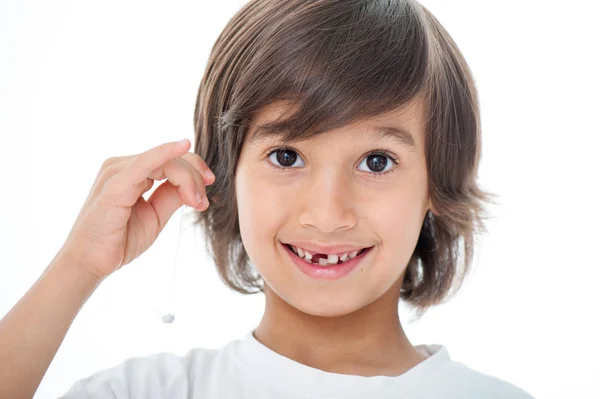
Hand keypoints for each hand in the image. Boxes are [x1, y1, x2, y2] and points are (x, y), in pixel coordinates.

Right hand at [58, 138, 213, 280]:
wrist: (90, 262)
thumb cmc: (119, 240)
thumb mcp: (155, 215)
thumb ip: (172, 197)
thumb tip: (194, 185)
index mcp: (131, 172)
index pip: (170, 160)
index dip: (194, 172)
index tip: (206, 196)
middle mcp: (122, 166)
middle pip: (172, 159)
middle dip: (195, 178)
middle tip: (202, 204)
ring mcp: (117, 172)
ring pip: (166, 162)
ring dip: (188, 179)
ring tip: (196, 203)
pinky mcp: (116, 184)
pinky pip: (145, 162)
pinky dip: (165, 153)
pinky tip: (183, 147)